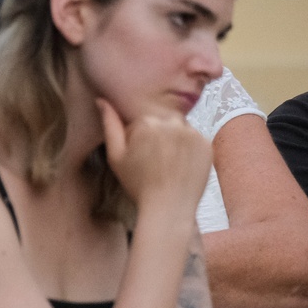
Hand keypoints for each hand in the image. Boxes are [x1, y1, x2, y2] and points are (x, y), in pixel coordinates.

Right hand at [98, 98, 211, 215]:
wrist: (168, 206)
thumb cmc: (138, 184)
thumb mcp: (115, 155)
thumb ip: (109, 124)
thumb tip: (101, 100)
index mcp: (147, 122)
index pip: (142, 121)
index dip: (137, 139)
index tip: (138, 157)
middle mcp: (172, 122)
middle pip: (162, 122)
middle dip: (157, 136)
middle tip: (154, 161)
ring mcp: (192, 132)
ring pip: (179, 128)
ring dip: (173, 140)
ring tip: (168, 163)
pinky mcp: (206, 143)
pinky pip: (194, 138)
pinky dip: (188, 148)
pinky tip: (180, 165)